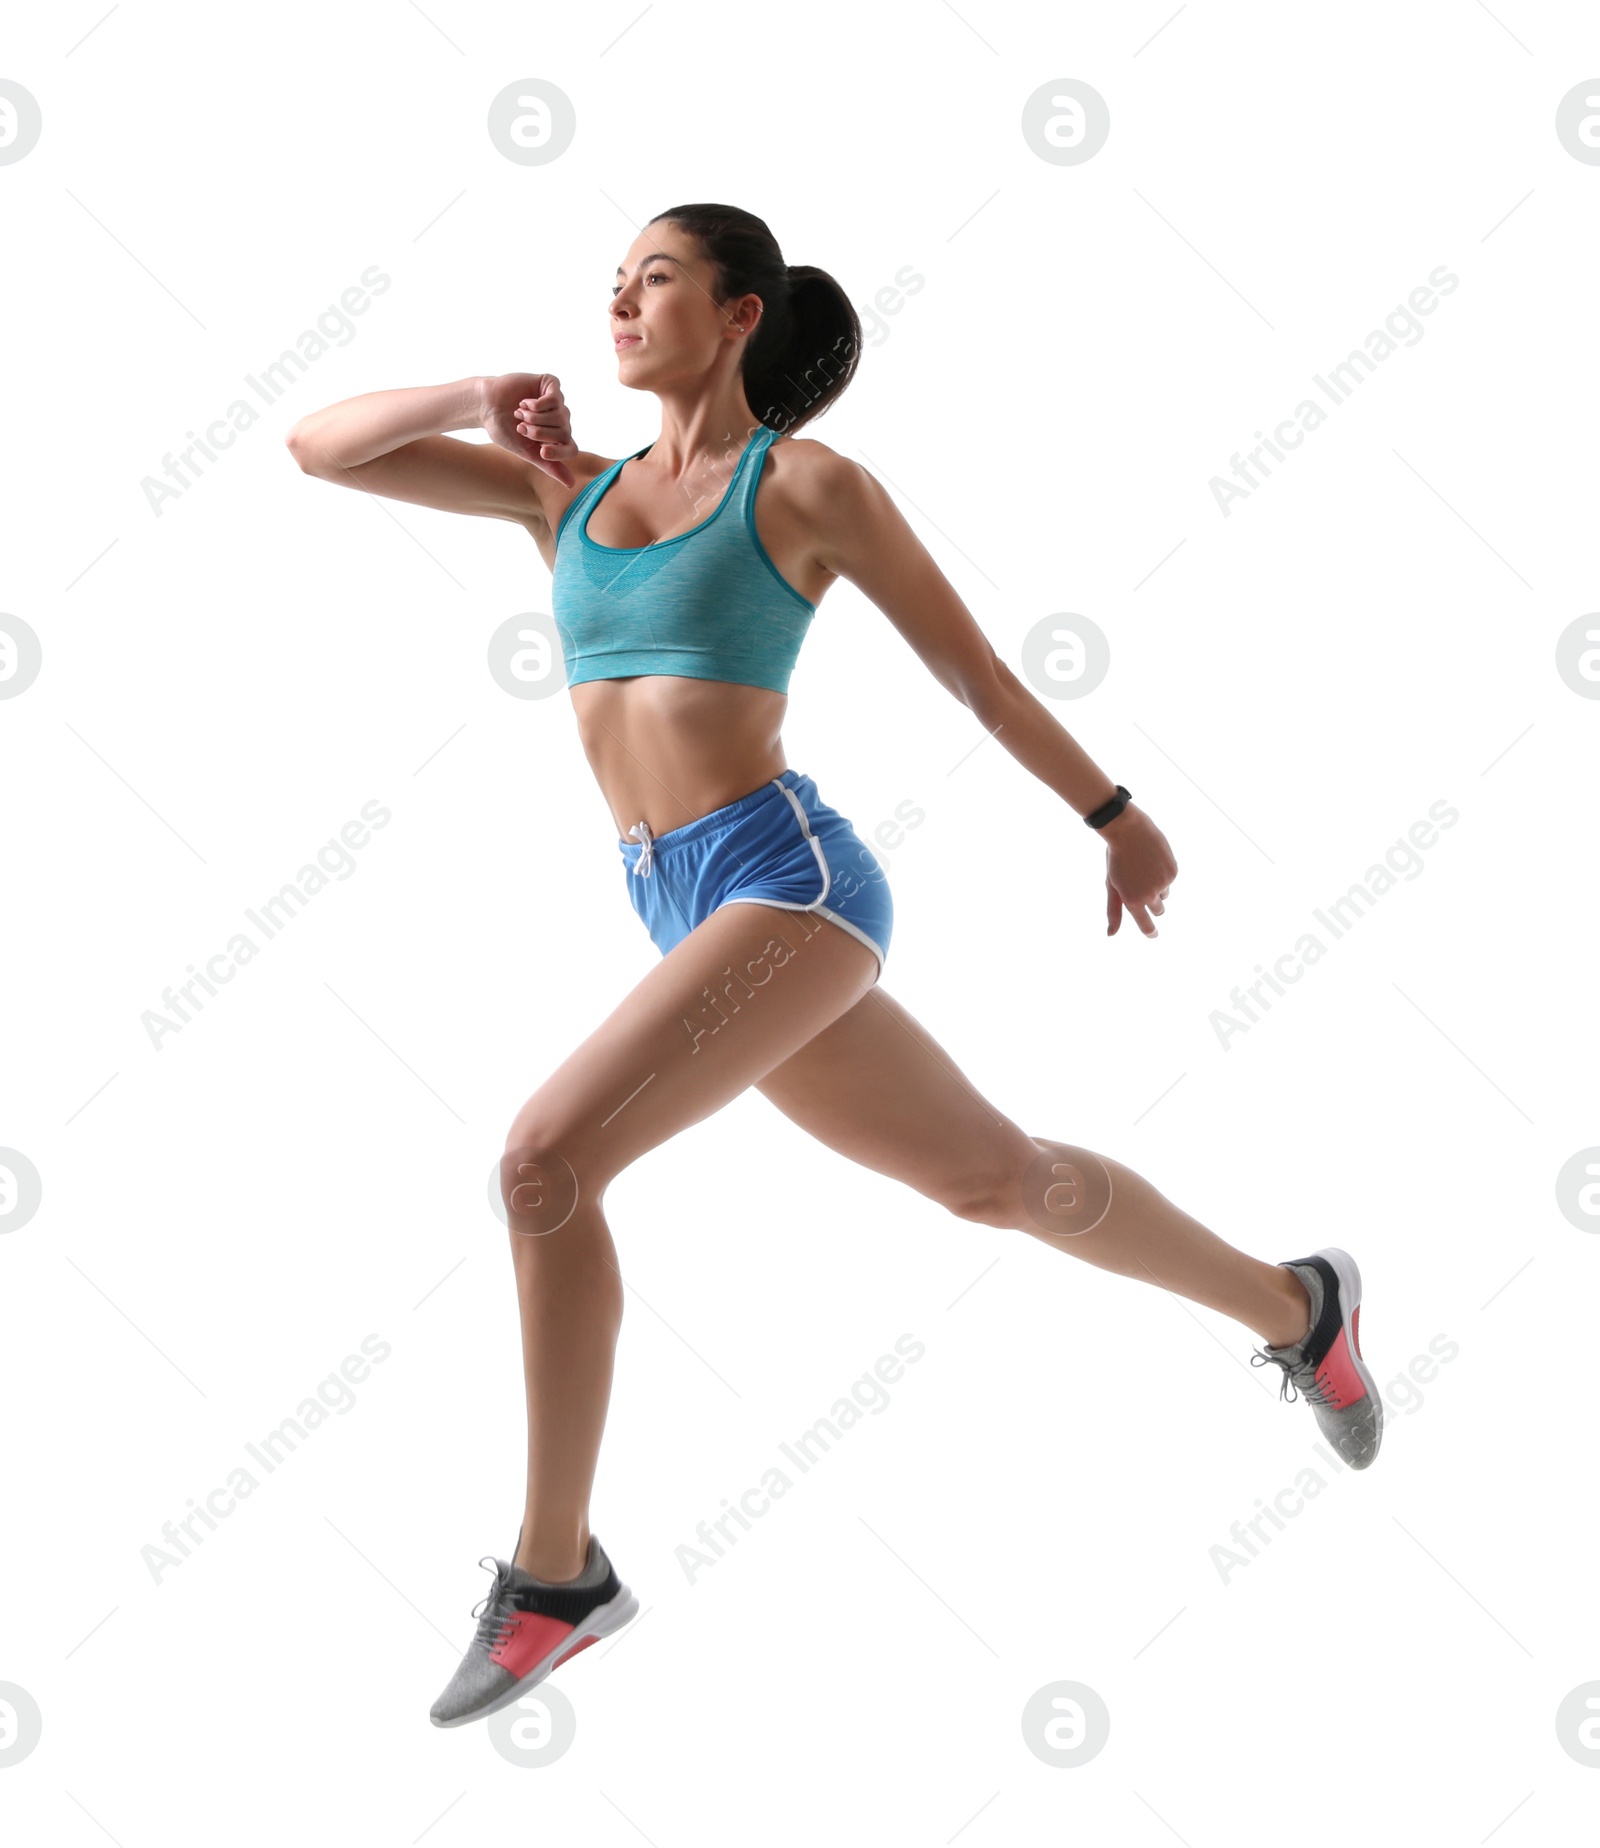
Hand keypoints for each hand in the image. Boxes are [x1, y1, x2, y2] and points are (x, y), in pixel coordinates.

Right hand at [479, 372, 576, 486]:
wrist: (486, 407)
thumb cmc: (505, 430)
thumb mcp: (527, 452)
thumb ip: (549, 465)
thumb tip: (571, 484)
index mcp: (557, 438)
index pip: (571, 449)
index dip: (557, 452)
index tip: (541, 451)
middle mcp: (561, 420)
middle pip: (563, 433)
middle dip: (538, 433)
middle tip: (521, 428)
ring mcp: (557, 401)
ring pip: (559, 416)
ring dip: (534, 418)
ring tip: (520, 414)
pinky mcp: (550, 384)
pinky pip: (554, 399)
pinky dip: (536, 405)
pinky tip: (524, 403)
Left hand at [1102, 805, 1177, 937]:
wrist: (1129, 831)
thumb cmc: (1116, 860)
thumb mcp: (1112, 886)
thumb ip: (1114, 912)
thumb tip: (1111, 934)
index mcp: (1133, 901)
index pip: (1146, 925)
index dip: (1150, 932)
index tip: (1153, 934)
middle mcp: (1150, 895)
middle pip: (1158, 910)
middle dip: (1152, 903)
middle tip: (1142, 884)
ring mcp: (1163, 883)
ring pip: (1164, 894)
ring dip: (1157, 887)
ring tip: (1144, 868)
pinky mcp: (1173, 871)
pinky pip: (1170, 879)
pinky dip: (1163, 873)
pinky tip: (1153, 859)